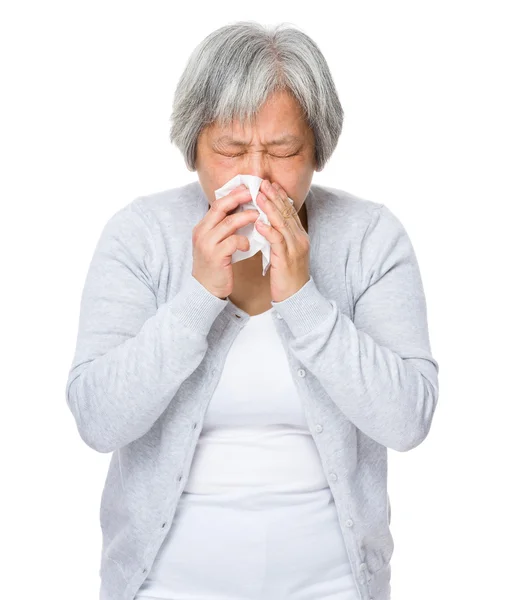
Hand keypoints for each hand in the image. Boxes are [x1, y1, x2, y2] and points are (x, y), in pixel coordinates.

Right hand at [192, 185, 258, 298]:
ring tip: (259, 215)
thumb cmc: (215, 266)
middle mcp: (202, 233)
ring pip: (228, 223)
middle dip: (239, 198)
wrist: (205, 290)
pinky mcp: (216, 257)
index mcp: (202, 227)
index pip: (217, 204)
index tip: (247, 188)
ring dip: (246, 217)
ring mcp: (207, 244)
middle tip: (255, 193)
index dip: (233, 194)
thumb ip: (224, 229)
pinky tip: (249, 244)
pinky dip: (244, 240)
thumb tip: (242, 212)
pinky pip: (233, 242)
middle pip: (220, 208)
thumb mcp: (215, 244)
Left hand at [255, 180, 309, 301]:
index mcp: (299, 236)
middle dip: (274, 196)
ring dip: (270, 208)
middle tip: (263, 182)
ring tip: (258, 195)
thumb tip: (266, 223)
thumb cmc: (288, 276)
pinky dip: (268, 230)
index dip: (280, 197)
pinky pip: (277, 241)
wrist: (297, 297)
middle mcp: (299, 239)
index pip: (290, 212)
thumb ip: (279, 237)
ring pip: (282, 223)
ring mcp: (295, 248)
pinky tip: (259, 222)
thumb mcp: (285, 253)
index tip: (270, 184)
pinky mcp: (287, 259)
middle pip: (287, 213)